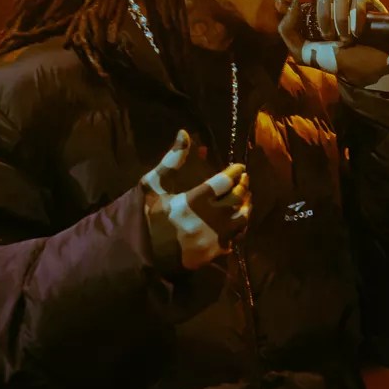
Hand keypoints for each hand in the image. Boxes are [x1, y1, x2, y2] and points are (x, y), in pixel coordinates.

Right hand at [139, 130, 249, 268]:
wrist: (142, 254)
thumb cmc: (147, 217)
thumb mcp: (154, 185)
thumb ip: (171, 160)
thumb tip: (184, 133)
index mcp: (193, 201)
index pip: (224, 181)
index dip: (234, 172)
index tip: (239, 166)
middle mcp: (208, 220)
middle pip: (237, 199)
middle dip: (243, 186)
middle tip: (244, 178)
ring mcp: (214, 238)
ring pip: (242, 219)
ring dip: (246, 206)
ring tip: (245, 197)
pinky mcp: (215, 253)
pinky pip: (235, 237)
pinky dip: (238, 226)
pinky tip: (236, 219)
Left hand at [279, 0, 388, 87]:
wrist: (364, 73)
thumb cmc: (335, 61)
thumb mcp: (303, 52)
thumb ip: (288, 30)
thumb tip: (294, 2)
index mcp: (317, 10)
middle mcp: (335, 3)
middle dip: (324, 15)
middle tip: (328, 36)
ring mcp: (353, 2)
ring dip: (340, 19)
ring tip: (345, 39)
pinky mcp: (371, 4)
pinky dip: (356, 16)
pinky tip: (357, 33)